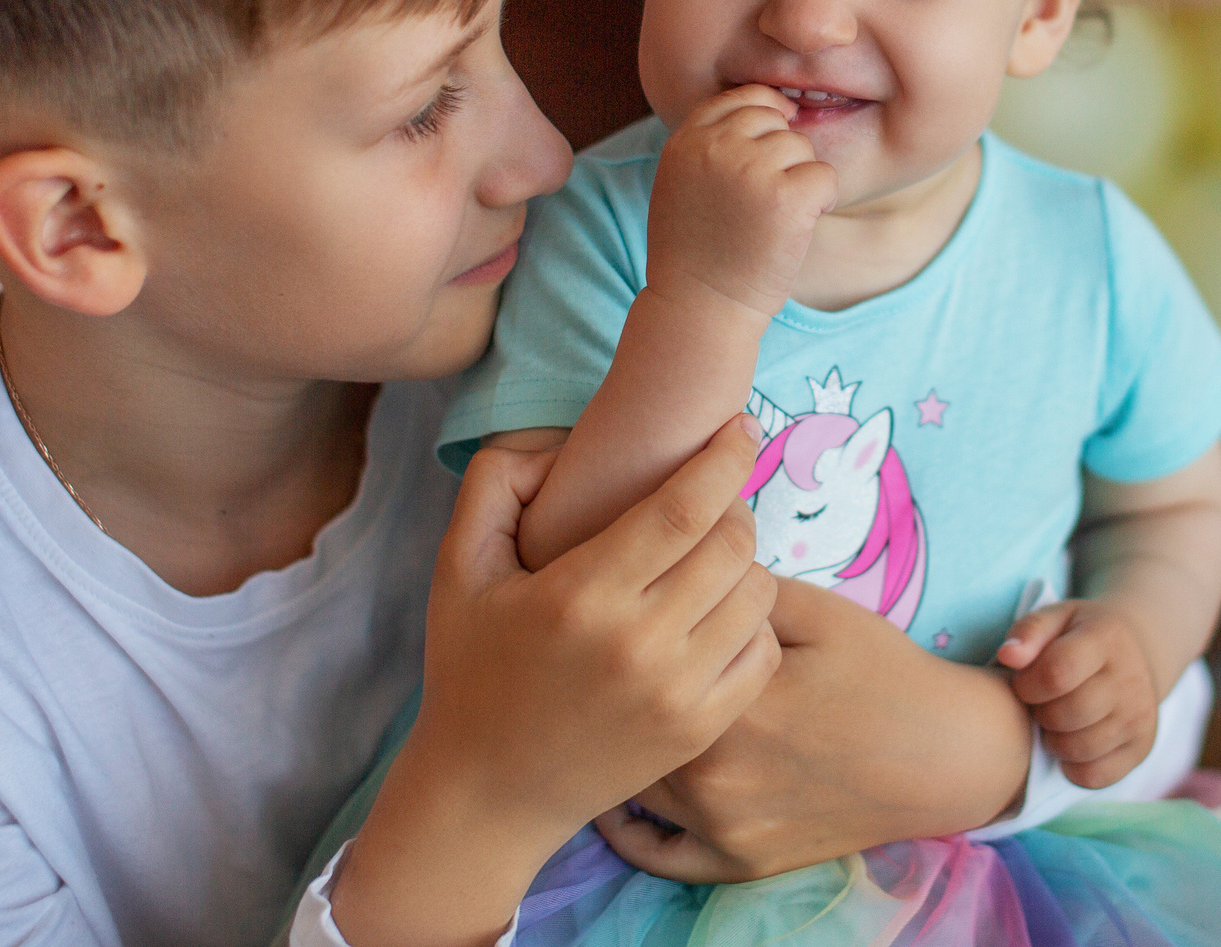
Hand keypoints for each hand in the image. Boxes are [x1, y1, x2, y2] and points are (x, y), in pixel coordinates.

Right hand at [334, 420, 779, 944]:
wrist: (488, 793)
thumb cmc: (473, 668)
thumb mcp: (458, 566)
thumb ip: (496, 482)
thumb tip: (560, 442)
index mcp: (583, 595)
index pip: (685, 507)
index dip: (725, 456)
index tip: (740, 427)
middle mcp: (639, 644)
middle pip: (734, 543)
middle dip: (734, 505)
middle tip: (713, 499)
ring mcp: (677, 693)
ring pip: (757, 593)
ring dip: (744, 562)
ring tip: (709, 557)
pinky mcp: (700, 730)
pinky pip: (762, 651)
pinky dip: (752, 620)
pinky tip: (717, 613)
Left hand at [594, 579, 1034, 881]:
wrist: (943, 757)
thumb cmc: (882, 673)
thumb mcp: (816, 610)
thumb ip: (736, 584)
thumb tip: (674, 558)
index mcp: (732, 700)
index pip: (647, 654)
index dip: (631, 627)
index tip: (619, 608)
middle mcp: (718, 773)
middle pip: (628, 721)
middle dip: (616, 686)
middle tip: (600, 658)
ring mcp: (723, 827)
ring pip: (633, 783)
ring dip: (620, 746)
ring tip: (605, 707)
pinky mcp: (737, 863)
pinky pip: (655, 854)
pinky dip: (628, 828)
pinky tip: (617, 793)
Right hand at [647, 86, 837, 320]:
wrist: (698, 307)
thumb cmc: (695, 253)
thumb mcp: (681, 185)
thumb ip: (710, 145)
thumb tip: (772, 109)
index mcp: (685, 141)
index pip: (740, 98)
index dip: (765, 115)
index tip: (773, 143)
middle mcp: (715, 147)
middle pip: (774, 120)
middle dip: (782, 153)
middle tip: (769, 198)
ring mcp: (751, 170)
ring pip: (802, 147)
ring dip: (800, 179)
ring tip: (775, 218)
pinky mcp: (786, 198)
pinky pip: (825, 175)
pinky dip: (822, 201)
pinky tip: (799, 226)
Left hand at [995, 600, 1159, 788]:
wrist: (1136, 654)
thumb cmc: (1080, 636)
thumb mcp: (1056, 618)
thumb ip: (1028, 632)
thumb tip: (1007, 656)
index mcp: (1107, 638)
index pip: (1057, 673)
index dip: (1027, 685)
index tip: (1025, 683)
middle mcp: (1131, 678)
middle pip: (1064, 715)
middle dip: (1040, 713)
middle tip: (1040, 703)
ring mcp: (1141, 716)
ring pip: (1078, 749)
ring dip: (1053, 741)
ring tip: (1055, 721)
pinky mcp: (1142, 748)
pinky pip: (1094, 776)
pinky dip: (1073, 767)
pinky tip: (1071, 742)